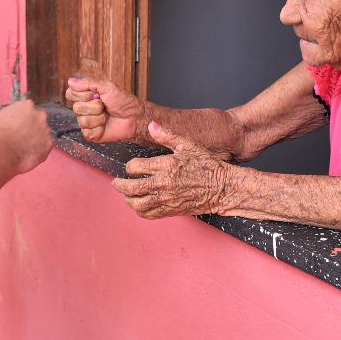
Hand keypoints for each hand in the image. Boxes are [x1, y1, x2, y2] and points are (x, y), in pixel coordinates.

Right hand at [0, 99, 52, 173]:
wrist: (3, 150)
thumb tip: (0, 118)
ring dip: (36, 138)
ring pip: (42, 133)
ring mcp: (46, 130)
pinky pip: (45, 146)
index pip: (28, 108)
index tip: (18, 123)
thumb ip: (2, 115)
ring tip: (24, 146)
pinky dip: (39, 149)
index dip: (22, 117)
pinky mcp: (49, 144)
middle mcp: (40, 116)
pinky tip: (29, 153)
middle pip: (38, 119)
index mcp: (27, 105)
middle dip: (31, 126)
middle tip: (21, 134)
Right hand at [65, 77, 144, 142]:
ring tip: (106, 115)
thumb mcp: (107, 86)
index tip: (96, 94)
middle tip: (104, 105)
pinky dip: (100, 127)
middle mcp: (83, 109)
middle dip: (95, 106)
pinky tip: (105, 125)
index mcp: (84, 97)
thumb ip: (88, 83)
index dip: (83, 94)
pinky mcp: (90, 134)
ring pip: (83, 120)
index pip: (70, 94)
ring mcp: (86, 122)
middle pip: (76, 108)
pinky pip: (88, 131)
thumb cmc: (122, 101)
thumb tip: (71, 81)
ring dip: (99, 117)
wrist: (133, 116)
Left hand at [111, 123, 229, 218]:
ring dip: (128, 200)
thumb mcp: (189, 145)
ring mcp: (167, 199)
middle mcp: (164, 183)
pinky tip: (139, 205)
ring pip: (138, 204)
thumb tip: (153, 125)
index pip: (135, 167)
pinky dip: (140, 211)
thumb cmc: (208, 166)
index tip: (131, 167)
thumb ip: (168, 135)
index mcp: (167, 165)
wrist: (223, 188)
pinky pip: (149, 215)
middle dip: (120, 185)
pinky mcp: (172, 211)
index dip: (129, 166)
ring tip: (126, 195)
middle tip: (117, 183)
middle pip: (132, 188)